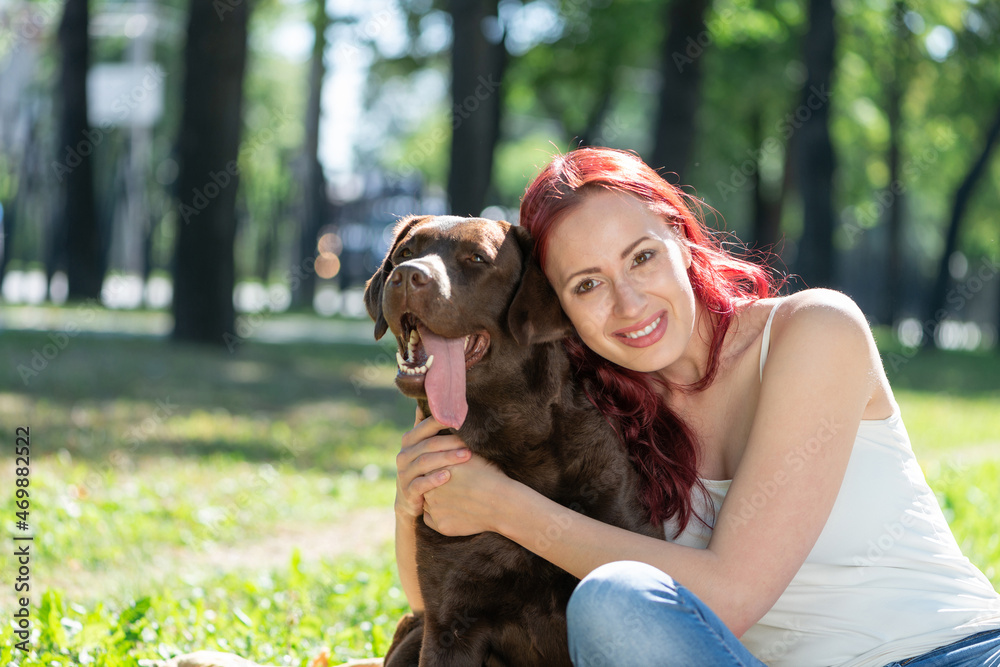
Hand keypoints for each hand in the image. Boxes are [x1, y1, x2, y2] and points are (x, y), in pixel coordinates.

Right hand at [395, 406, 470, 520]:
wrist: (409, 499)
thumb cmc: (425, 467)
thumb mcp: (425, 447)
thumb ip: (431, 428)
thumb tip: (440, 399)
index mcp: (409, 440)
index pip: (426, 426)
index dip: (443, 421)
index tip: (463, 419)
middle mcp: (404, 454)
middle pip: (428, 444)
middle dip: (451, 442)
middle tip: (471, 442)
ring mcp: (404, 473)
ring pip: (425, 462)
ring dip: (447, 458)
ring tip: (466, 456)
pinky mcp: (408, 491)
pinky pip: (420, 484)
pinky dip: (434, 479)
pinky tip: (448, 476)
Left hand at [423, 452, 509, 536]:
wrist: (502, 503)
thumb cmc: (489, 476)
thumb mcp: (470, 454)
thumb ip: (451, 448)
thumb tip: (444, 440)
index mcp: (434, 470)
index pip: (427, 468)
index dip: (439, 470)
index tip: (451, 473)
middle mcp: (429, 490)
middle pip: (425, 486)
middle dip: (435, 486)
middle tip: (455, 486)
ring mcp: (434, 509)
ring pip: (428, 503)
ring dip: (436, 500)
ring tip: (456, 498)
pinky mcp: (441, 526)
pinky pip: (432, 520)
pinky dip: (439, 515)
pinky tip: (454, 510)